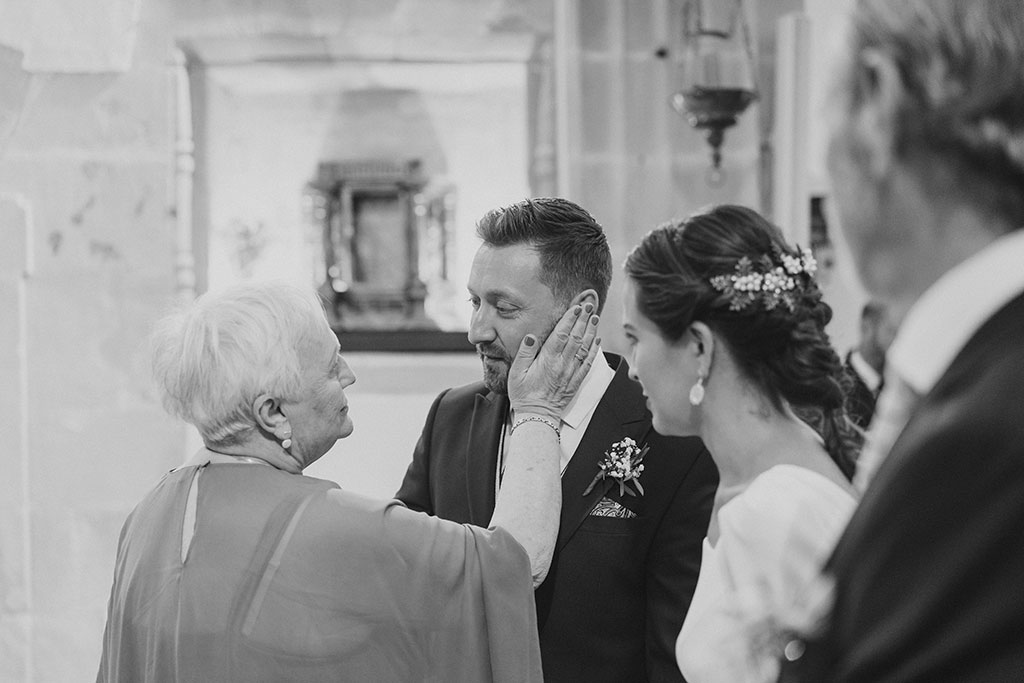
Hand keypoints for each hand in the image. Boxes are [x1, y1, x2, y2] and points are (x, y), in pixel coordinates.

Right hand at [507, 303, 599, 419]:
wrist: (537, 416)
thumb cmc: (524, 394)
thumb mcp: (516, 373)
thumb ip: (524, 353)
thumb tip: (531, 336)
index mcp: (548, 361)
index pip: (561, 335)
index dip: (570, 319)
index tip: (576, 307)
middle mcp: (562, 365)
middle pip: (576, 338)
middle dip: (583, 320)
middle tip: (589, 305)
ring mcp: (571, 373)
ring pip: (584, 348)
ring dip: (590, 331)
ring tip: (594, 317)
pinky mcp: (576, 381)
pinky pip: (588, 363)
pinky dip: (594, 351)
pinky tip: (597, 340)